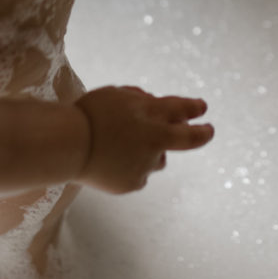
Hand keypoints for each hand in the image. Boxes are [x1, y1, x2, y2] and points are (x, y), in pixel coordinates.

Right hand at [75, 87, 212, 193]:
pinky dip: (132, 168)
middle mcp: (155, 139)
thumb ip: (141, 99)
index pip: (182, 108)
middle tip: (208, 130)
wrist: (69, 146)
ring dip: (152, 153)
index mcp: (152, 114)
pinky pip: (140, 175)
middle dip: (202, 134)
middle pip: (188, 139)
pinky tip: (112, 162)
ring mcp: (146, 164)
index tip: (202, 107)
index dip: (194, 108)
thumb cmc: (90, 114)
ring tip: (125, 148)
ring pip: (159, 159)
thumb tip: (155, 104)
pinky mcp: (133, 183)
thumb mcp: (117, 95)